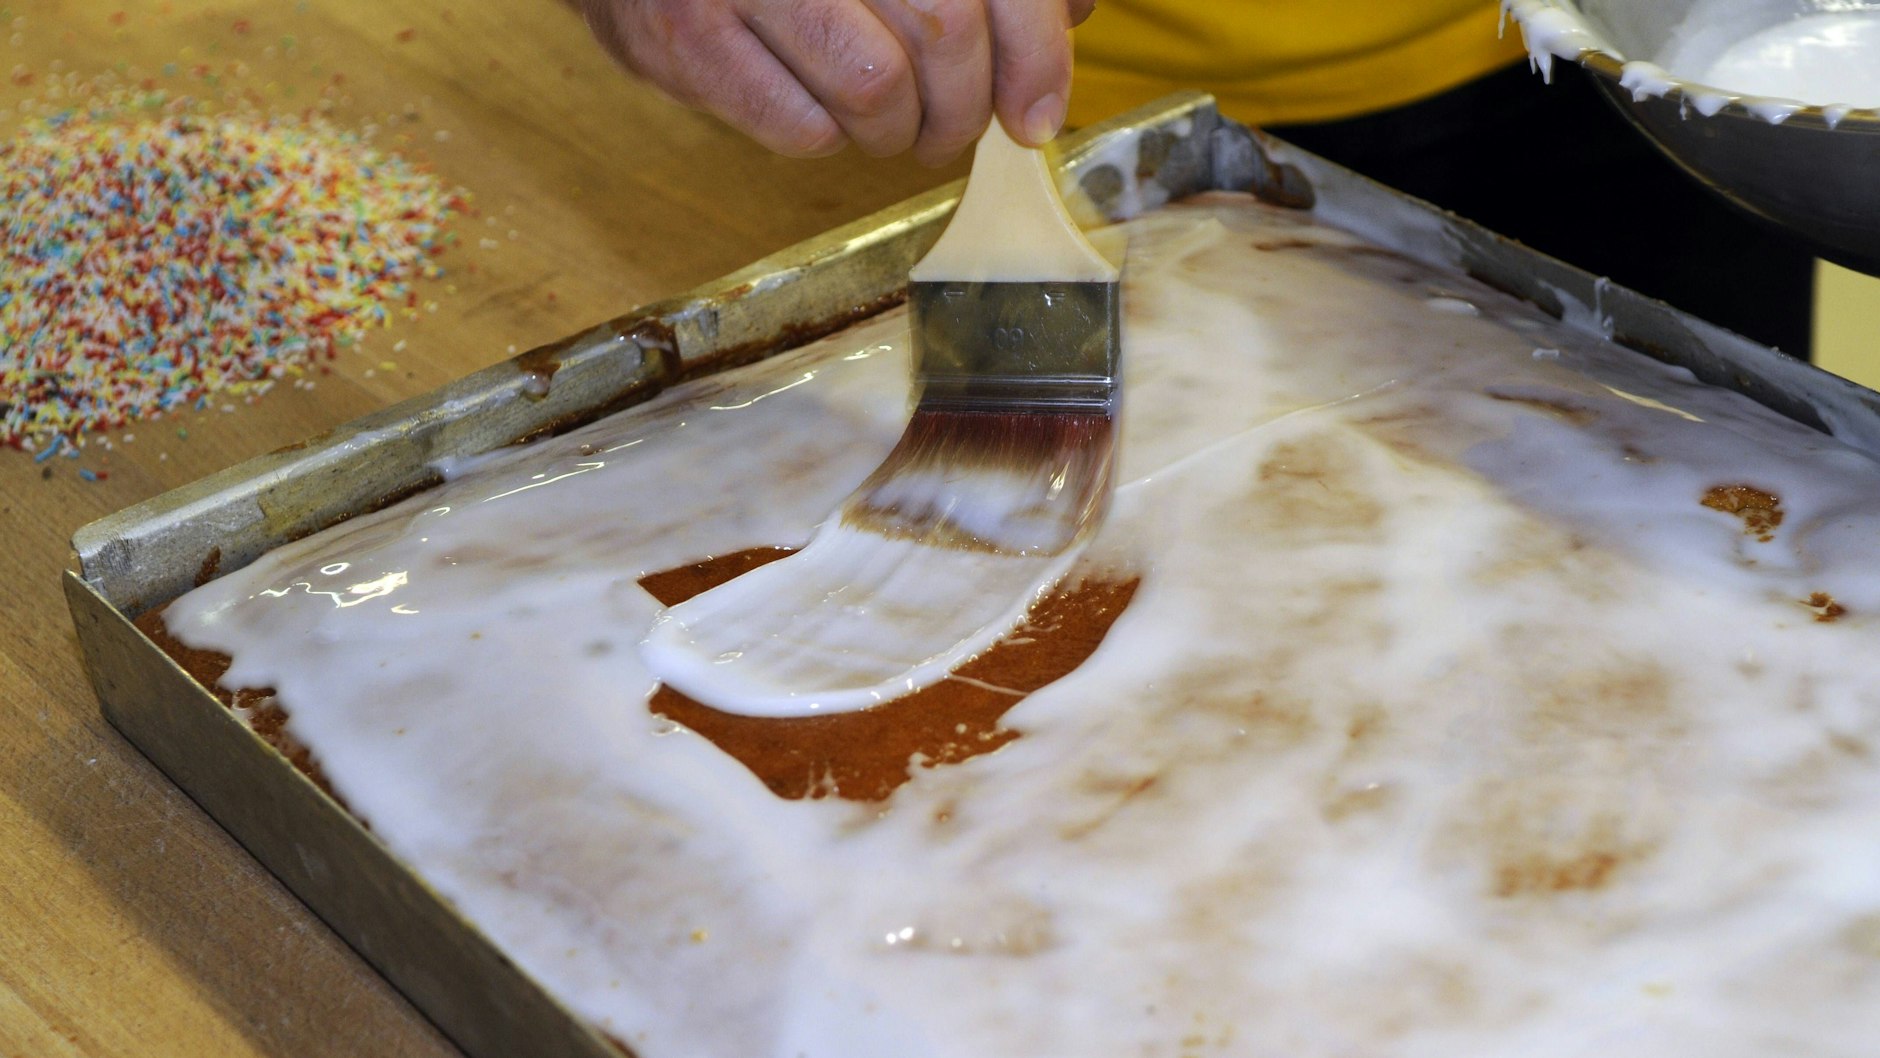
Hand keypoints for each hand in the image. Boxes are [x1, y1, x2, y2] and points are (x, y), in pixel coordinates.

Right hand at [579, 0, 1095, 164]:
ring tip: (889, 118)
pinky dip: (829, 137)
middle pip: (942, 30)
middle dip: (967, 103)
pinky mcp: (677, 40)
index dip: (1034, 49)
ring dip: (900, 130)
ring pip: (874, 91)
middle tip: (956, 123)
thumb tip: (1071, 15)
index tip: (1037, 109)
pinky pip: (799, 129)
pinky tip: (818, 104)